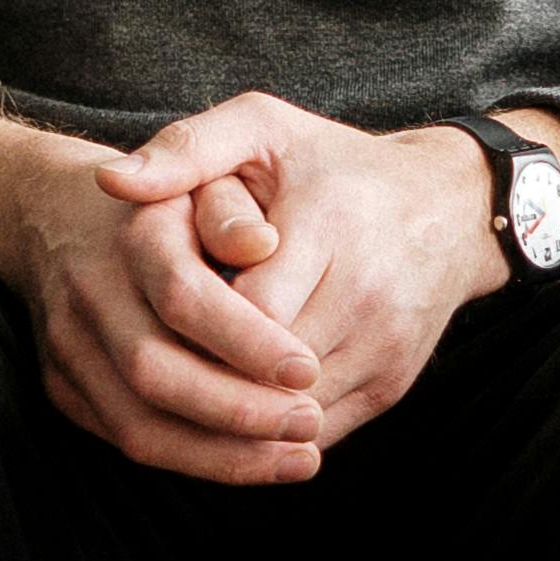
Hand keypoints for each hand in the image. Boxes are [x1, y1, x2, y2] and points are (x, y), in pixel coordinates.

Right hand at [3, 138, 334, 480]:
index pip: (182, 297)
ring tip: (297, 459)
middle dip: (239, 411)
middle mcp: (90, 293)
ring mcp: (69, 347)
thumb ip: (232, 205)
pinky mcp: (63, 386)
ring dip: (221, 455)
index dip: (247, 342)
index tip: (308, 369)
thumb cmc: (170, 198)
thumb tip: (263, 246)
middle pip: (154, 372)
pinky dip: (194, 460)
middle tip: (310, 423)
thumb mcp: (209, 170)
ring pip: (137, 424)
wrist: (59, 215)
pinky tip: (253, 461)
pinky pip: (126, 440)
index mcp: (131, 235)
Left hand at [100, 92, 511, 451]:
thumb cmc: (334, 164)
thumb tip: (110, 182)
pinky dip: (269, 432)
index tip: (145, 313)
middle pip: (259, 369)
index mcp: (329, 224)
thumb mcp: (264, 128)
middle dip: (199, 375)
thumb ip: (187, 149)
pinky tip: (228, 406)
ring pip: (285, 411)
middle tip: (145, 365)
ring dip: (230, 413)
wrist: (448, 207)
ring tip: (179, 389)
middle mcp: (368, 291)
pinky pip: (317, 430)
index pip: (238, 308)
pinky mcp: (393, 383)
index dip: (186, 323)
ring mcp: (386, 345)